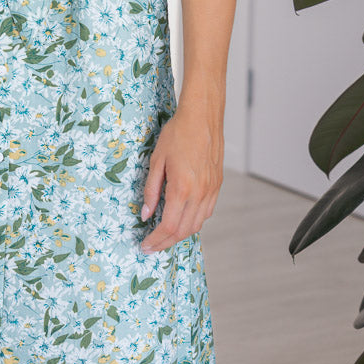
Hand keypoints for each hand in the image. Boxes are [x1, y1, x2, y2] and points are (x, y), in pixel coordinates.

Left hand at [138, 102, 223, 251]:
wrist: (203, 117)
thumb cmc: (177, 134)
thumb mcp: (156, 161)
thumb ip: (151, 190)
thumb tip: (146, 214)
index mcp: (182, 188)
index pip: (169, 226)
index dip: (156, 240)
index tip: (145, 246)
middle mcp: (200, 193)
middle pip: (184, 231)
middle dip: (166, 242)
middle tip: (152, 246)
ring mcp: (211, 190)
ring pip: (197, 224)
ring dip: (180, 234)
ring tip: (164, 236)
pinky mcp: (217, 185)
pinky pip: (206, 212)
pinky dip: (193, 221)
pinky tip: (182, 219)